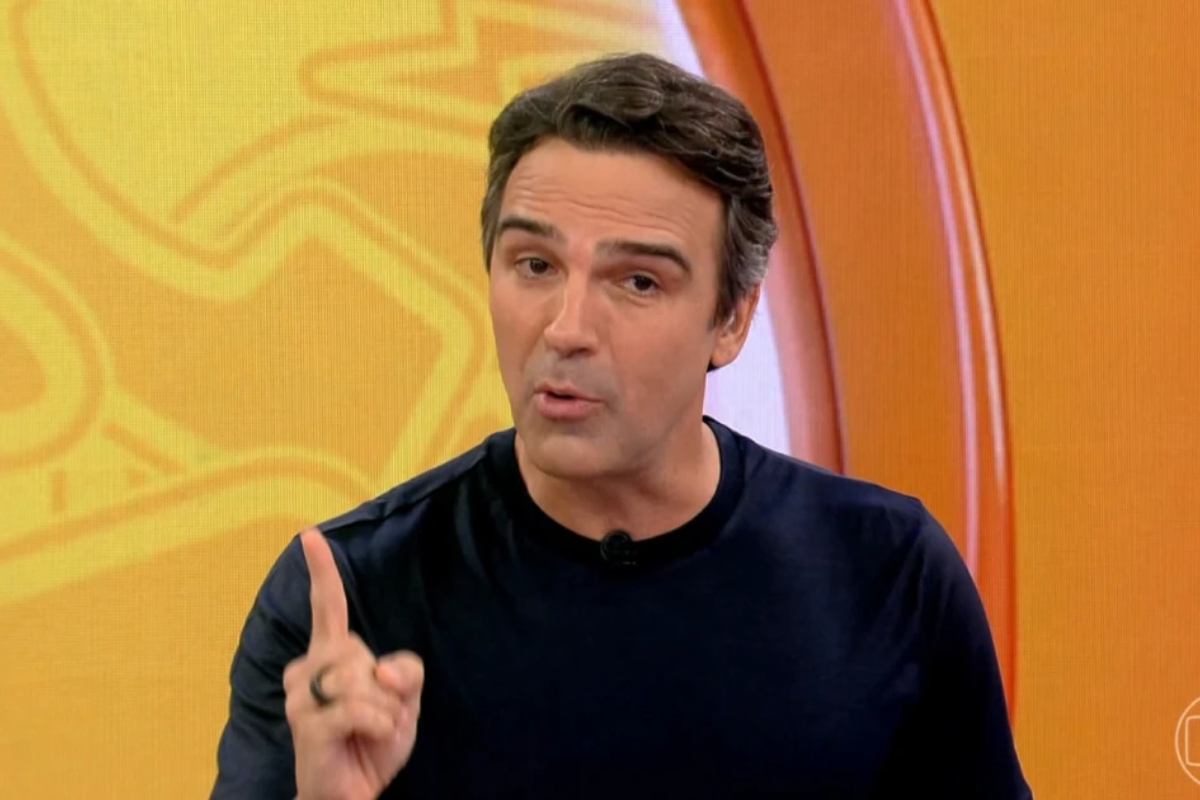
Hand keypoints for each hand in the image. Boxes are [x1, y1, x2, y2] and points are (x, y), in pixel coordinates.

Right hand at [283, 529, 423, 799]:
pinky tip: (365, 740)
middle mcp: (306, 671)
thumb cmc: (373, 741)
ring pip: (362, 678)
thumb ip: (405, 671)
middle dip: (386, 687)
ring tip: (370, 731)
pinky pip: (359, 708)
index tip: (309, 535)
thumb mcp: (404, 700)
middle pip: (364, 651)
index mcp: (329, 657)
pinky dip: (378, 725)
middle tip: (376, 716)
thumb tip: (378, 667)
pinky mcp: (307, 726)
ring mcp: (301, 698)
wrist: (353, 793)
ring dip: (384, 710)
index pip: (328, 607)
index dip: (323, 571)